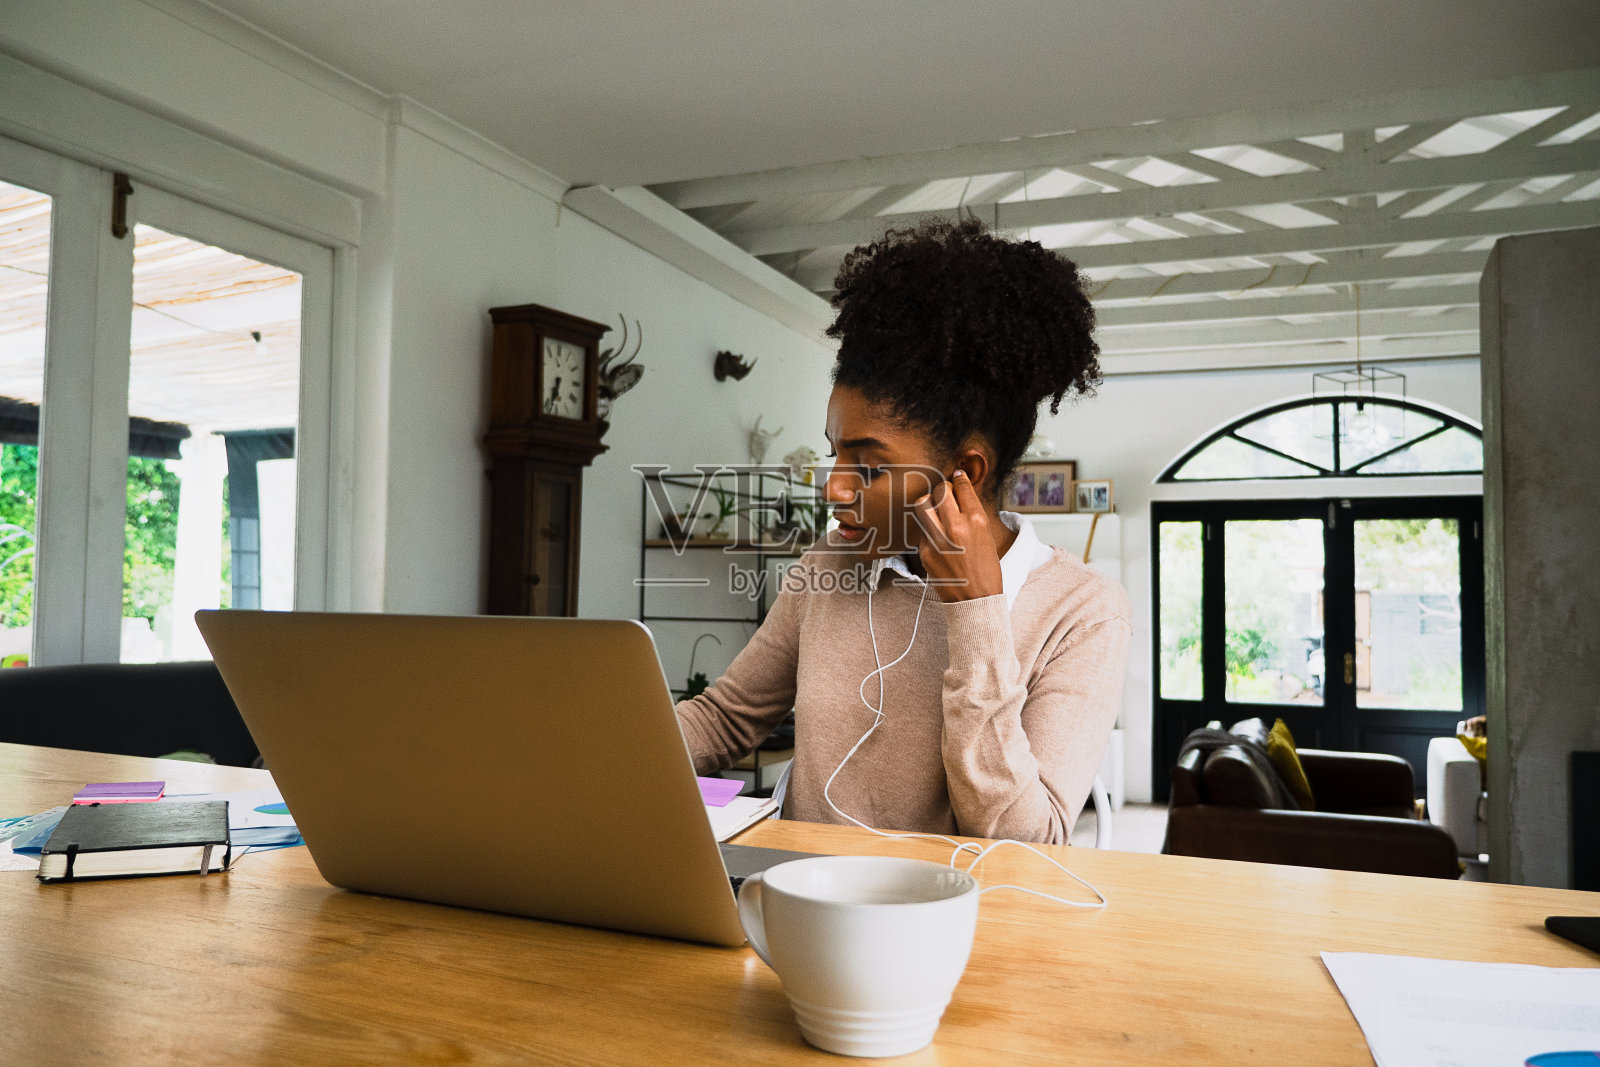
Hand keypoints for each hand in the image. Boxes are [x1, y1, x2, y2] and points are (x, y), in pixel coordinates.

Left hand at [908, 469, 1003, 602]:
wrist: (975, 600)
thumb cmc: (986, 570)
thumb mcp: (987, 537)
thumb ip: (972, 515)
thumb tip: (960, 496)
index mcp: (976, 520)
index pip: (962, 486)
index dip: (959, 479)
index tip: (957, 477)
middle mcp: (956, 526)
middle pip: (940, 491)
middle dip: (943, 490)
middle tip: (945, 496)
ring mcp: (938, 539)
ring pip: (922, 505)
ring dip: (929, 504)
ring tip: (935, 512)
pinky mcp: (925, 552)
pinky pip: (921, 530)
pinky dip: (928, 530)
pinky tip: (937, 538)